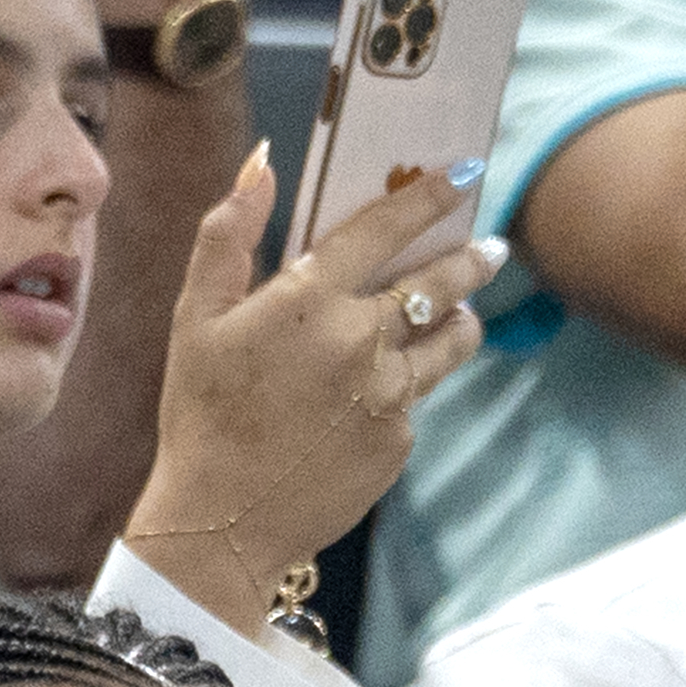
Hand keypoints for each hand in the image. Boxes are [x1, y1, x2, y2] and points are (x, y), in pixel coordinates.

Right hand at [123, 143, 503, 633]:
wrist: (221, 524)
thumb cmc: (200, 416)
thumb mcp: (194, 318)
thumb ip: (227, 233)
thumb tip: (262, 162)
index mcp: (310, 299)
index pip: (387, 227)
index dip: (431, 195)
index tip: (465, 173)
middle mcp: (361, 340)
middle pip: (443, 283)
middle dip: (473, 259)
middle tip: (491, 249)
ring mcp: (387, 394)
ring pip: (450, 343)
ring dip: (461, 322)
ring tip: (461, 319)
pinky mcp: (398, 441)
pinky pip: (414, 400)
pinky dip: (403, 389)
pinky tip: (371, 403)